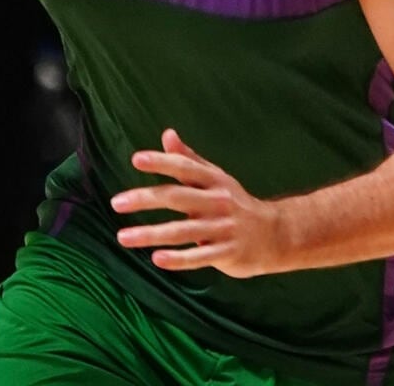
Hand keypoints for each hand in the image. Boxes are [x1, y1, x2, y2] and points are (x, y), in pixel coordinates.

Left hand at [111, 129, 285, 278]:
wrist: (276, 234)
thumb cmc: (236, 203)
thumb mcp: (216, 178)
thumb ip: (189, 159)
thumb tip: (167, 134)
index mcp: (214, 181)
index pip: (185, 168)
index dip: (162, 162)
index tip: (137, 160)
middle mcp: (218, 202)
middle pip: (178, 198)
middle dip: (146, 199)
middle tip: (117, 202)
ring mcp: (223, 228)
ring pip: (182, 231)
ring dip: (151, 234)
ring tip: (123, 236)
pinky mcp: (227, 253)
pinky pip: (199, 256)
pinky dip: (178, 259)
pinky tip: (156, 259)